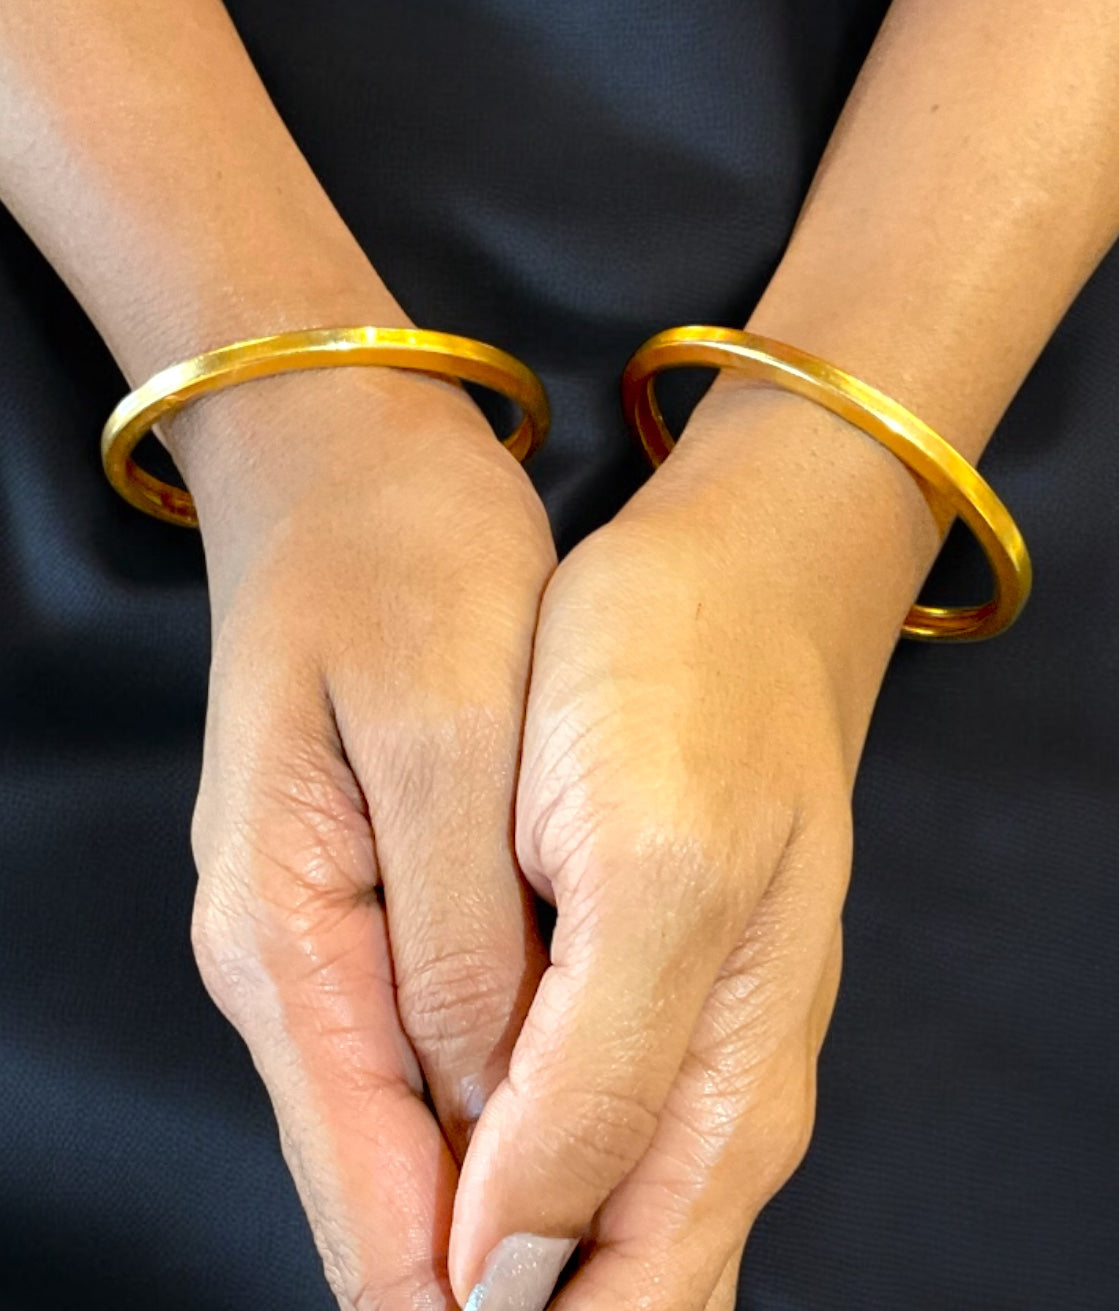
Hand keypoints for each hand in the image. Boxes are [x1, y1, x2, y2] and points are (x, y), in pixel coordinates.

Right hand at [173, 365, 555, 1309]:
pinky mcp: (384, 892)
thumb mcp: (434, 726)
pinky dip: (516, 1099)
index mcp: (289, 934)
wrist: (352, 468)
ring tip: (625, 1257)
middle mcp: (297, 960)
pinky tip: (588, 1127)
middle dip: (495, 1267)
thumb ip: (458, 932)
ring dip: (515, 1195)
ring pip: (423, 1117)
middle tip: (625, 1303)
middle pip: (384, 1181)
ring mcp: (334, 932)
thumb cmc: (396, 565)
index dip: (460, 1293)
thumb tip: (494, 1116)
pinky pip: (443, 1038)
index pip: (361, 1188)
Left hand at [448, 379, 943, 1309]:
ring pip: (575, 1208)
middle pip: (605, 1282)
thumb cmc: (691, 697)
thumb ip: (600, 1084)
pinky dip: (485, 1141)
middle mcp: (711, 1099)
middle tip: (387, 1254)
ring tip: (392, 1201)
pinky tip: (435, 1121)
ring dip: (476, 1220)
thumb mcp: (647, 878)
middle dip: (493, 1287)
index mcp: (723, 1095)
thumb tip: (508, 1269)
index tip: (400, 1309)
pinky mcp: (644, 984)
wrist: (733, 583)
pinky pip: (568, 1115)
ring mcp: (681, 1043)